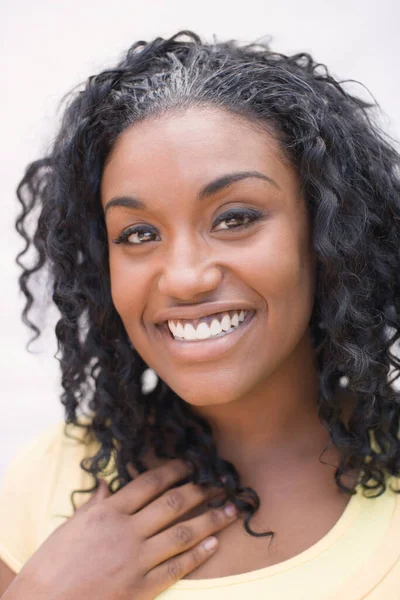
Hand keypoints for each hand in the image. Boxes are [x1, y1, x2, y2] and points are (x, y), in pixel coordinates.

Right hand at [4, 459, 237, 599]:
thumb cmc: (51, 564)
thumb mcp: (71, 526)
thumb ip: (93, 503)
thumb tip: (104, 484)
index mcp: (108, 511)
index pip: (149, 483)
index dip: (174, 470)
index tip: (192, 464)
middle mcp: (126, 530)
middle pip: (172, 503)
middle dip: (200, 490)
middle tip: (221, 483)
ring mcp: (135, 559)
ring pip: (182, 533)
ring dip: (211, 519)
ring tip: (231, 510)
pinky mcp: (140, 588)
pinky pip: (176, 567)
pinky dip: (198, 554)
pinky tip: (215, 544)